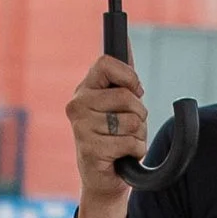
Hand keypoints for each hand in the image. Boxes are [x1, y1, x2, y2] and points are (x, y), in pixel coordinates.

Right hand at [68, 54, 145, 217]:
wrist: (104, 179)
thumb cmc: (114, 137)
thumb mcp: (118, 103)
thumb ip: (122, 75)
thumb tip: (123, 38)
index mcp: (84, 90)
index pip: (106, 63)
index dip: (128, 76)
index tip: (135, 91)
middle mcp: (77, 106)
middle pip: (126, 96)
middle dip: (139, 113)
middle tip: (127, 126)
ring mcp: (81, 128)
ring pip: (131, 121)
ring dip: (137, 135)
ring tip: (123, 143)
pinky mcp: (90, 150)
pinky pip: (129, 142)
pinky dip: (135, 150)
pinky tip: (122, 156)